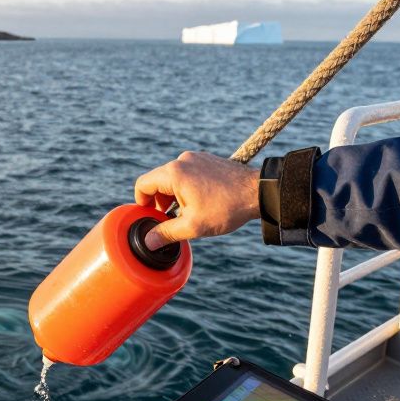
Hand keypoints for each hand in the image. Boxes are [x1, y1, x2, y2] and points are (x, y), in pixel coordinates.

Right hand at [133, 151, 259, 248]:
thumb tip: (147, 243)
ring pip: (173, 178)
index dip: (141, 203)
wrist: (258, 192)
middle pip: (157, 181)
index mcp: (174, 173)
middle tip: (171, 221)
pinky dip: (186, 188)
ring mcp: (196, 158)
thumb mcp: (193, 226)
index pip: (142, 184)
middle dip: (160, 202)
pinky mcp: (207, 160)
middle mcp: (182, 160)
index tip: (151, 217)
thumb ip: (166, 233)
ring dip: (173, 196)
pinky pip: (187, 173)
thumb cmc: (226, 208)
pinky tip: (200, 203)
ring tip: (188, 213)